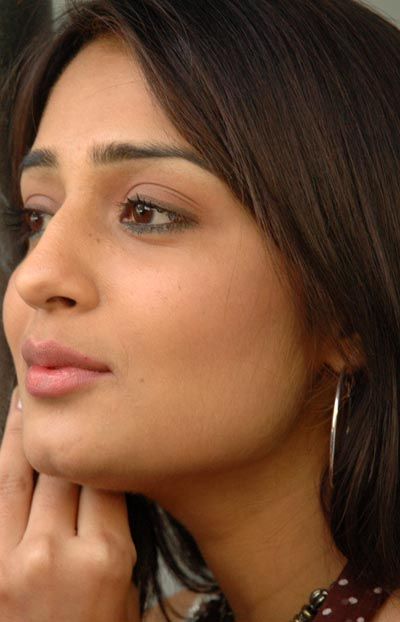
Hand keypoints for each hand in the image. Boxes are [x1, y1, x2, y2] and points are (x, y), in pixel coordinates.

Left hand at [0, 387, 139, 621]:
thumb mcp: (127, 592)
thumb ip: (115, 534)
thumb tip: (104, 485)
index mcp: (104, 556)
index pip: (103, 474)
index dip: (101, 444)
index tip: (101, 419)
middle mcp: (53, 550)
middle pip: (59, 467)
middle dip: (60, 428)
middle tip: (58, 389)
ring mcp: (9, 559)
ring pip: (14, 473)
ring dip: (20, 434)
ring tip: (24, 400)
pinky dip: (0, 469)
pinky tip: (7, 447)